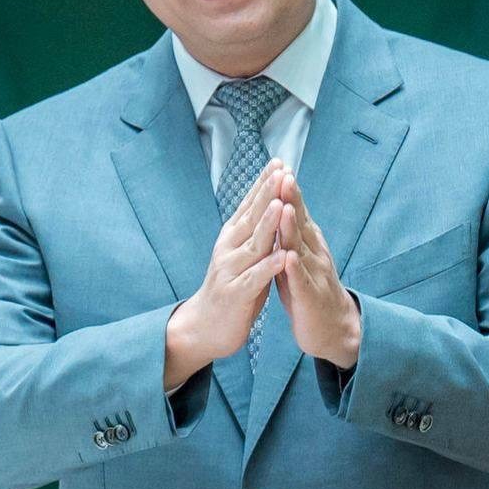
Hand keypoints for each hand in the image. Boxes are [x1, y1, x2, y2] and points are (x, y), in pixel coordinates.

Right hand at [167, 159, 286, 378]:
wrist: (204, 326)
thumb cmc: (231, 287)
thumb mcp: (242, 253)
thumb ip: (254, 231)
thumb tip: (268, 201)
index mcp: (232, 237)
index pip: (250, 204)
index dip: (264, 183)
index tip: (280, 162)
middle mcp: (229, 248)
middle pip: (252, 217)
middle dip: (268, 193)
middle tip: (282, 170)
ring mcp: (230, 270)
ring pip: (253, 244)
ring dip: (268, 224)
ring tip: (281, 204)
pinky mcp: (235, 294)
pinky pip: (255, 278)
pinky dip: (270, 267)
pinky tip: (284, 257)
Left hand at [275, 172, 360, 368]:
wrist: (333, 329)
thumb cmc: (309, 289)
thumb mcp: (299, 256)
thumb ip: (291, 233)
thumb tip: (281, 204)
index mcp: (308, 243)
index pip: (297, 212)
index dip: (288, 191)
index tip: (279, 167)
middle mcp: (314, 253)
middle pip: (301, 223)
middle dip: (292, 200)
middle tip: (284, 175)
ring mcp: (314, 274)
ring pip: (301, 248)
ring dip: (292, 229)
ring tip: (284, 208)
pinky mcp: (310, 297)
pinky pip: (301, 281)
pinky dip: (295, 269)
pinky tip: (288, 257)